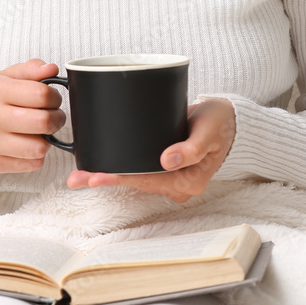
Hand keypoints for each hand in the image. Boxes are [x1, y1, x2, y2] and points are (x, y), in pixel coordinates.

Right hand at [0, 58, 65, 176]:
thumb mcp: (5, 78)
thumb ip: (30, 70)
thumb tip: (51, 69)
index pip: (42, 94)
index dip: (55, 97)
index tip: (52, 100)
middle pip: (44, 121)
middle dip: (57, 119)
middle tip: (53, 117)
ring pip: (40, 147)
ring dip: (48, 140)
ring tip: (41, 133)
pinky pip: (33, 163)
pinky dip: (37, 155)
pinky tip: (28, 146)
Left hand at [66, 97, 235, 202]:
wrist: (229, 120)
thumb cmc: (221, 121)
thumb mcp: (209, 130)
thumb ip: (191, 147)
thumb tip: (167, 160)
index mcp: (188, 181)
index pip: (147, 180)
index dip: (120, 178)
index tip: (97, 176)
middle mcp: (177, 185)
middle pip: (135, 183)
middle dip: (105, 180)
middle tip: (76, 179)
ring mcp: (170, 178)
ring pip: (134, 178)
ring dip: (108, 175)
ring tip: (79, 176)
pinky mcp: (165, 168)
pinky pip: (139, 171)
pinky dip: (119, 168)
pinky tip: (99, 167)